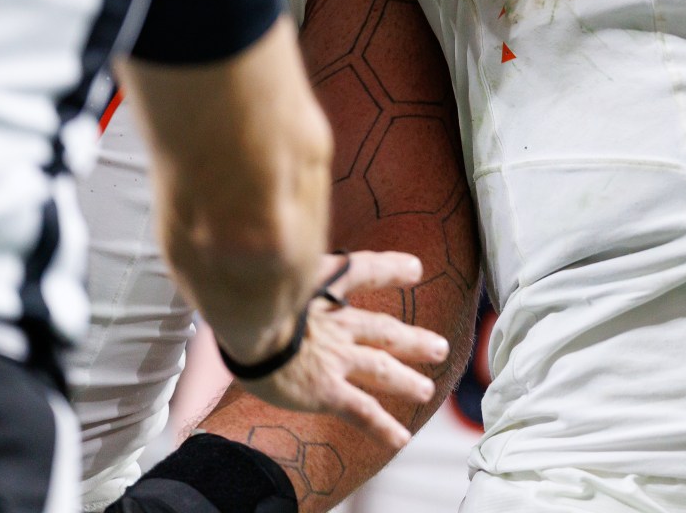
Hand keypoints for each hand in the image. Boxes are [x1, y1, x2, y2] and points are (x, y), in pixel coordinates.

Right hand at [230, 252, 450, 449]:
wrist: (247, 321)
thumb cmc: (247, 293)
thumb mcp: (271, 266)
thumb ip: (281, 263)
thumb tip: (272, 248)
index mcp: (321, 291)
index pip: (362, 271)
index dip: (389, 269)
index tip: (415, 269)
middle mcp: (337, 324)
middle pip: (383, 330)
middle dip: (412, 340)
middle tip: (438, 347)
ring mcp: (335, 358)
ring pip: (382, 370)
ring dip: (405, 381)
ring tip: (425, 391)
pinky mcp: (326, 389)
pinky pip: (363, 410)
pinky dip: (383, 426)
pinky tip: (400, 438)